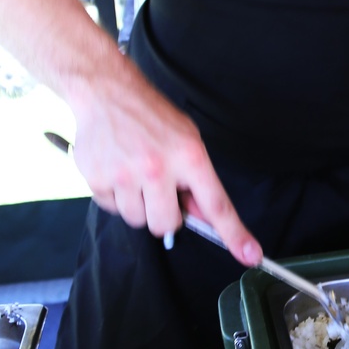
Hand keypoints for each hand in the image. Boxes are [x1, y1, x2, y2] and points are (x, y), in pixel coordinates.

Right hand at [69, 59, 261, 264]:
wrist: (108, 93)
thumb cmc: (153, 117)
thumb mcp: (187, 141)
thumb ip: (198, 181)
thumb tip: (206, 218)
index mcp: (189, 156)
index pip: (217, 205)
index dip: (235, 234)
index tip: (251, 255)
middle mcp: (157, 168)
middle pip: (167, 225)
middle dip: (165, 214)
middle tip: (160, 189)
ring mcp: (125, 175)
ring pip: (138, 221)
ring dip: (140, 206)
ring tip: (137, 175)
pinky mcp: (98, 180)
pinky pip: (112, 210)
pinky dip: (117, 197)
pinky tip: (118, 171)